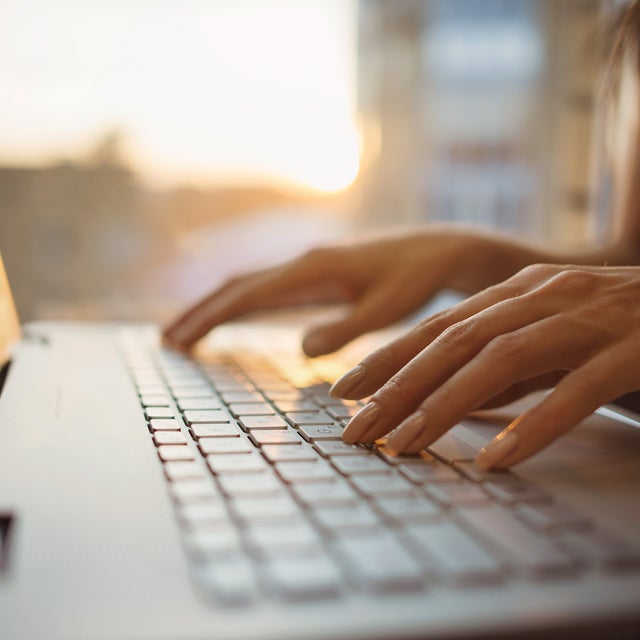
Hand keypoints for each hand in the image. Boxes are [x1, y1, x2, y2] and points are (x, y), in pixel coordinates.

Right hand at [164, 228, 528, 356]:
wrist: (438, 251)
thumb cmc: (418, 279)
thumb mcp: (388, 308)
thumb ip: (347, 328)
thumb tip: (302, 350)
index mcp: (314, 269)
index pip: (249, 294)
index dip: (212, 317)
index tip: (180, 339)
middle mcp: (303, 263)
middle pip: (238, 286)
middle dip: (202, 313)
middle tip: (168, 341)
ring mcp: (308, 267)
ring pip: (249, 286)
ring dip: (216, 308)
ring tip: (187, 333)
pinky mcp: (317, 275)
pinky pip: (268, 290)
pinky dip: (242, 306)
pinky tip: (234, 319)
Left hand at [332, 264, 639, 468]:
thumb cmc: (614, 327)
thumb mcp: (547, 338)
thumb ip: (501, 360)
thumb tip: (443, 396)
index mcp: (518, 292)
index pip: (437, 326)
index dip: (388, 358)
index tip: (345, 392)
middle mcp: (544, 296)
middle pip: (455, 342)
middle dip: (399, 387)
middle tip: (356, 429)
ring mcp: (588, 319)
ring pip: (501, 359)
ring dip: (446, 405)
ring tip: (405, 445)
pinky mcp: (633, 349)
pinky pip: (577, 389)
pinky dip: (535, 424)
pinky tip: (498, 459)